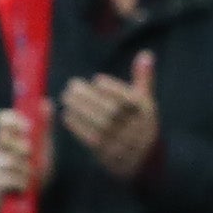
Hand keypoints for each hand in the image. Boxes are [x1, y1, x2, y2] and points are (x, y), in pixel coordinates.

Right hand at [0, 103, 50, 211]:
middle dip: (22, 146)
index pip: (2, 120)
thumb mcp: (42, 152)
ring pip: (10, 159)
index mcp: (7, 139)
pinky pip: (10, 177)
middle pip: (4, 137)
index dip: (12, 119)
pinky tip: (23, 189)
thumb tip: (46, 102)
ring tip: (28, 178)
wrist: (19, 208)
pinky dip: (22, 183)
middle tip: (29, 155)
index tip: (27, 127)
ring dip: (25, 170)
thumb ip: (43, 129)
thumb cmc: (30, 176)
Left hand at [59, 52, 162, 180]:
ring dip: (80, 110)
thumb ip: (143, 78)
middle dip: (89, 97)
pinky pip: (91, 140)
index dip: (112, 88)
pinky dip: (77, 127)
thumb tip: (146, 54)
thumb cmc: (140, 121)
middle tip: (72, 85)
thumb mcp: (146, 100)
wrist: (143, 158)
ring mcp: (121, 143)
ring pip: (99, 126)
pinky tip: (67, 115)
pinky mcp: (108, 154)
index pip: (128, 100)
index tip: (96, 79)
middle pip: (111, 112)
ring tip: (66, 98)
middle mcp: (135, 128)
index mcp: (144, 112)